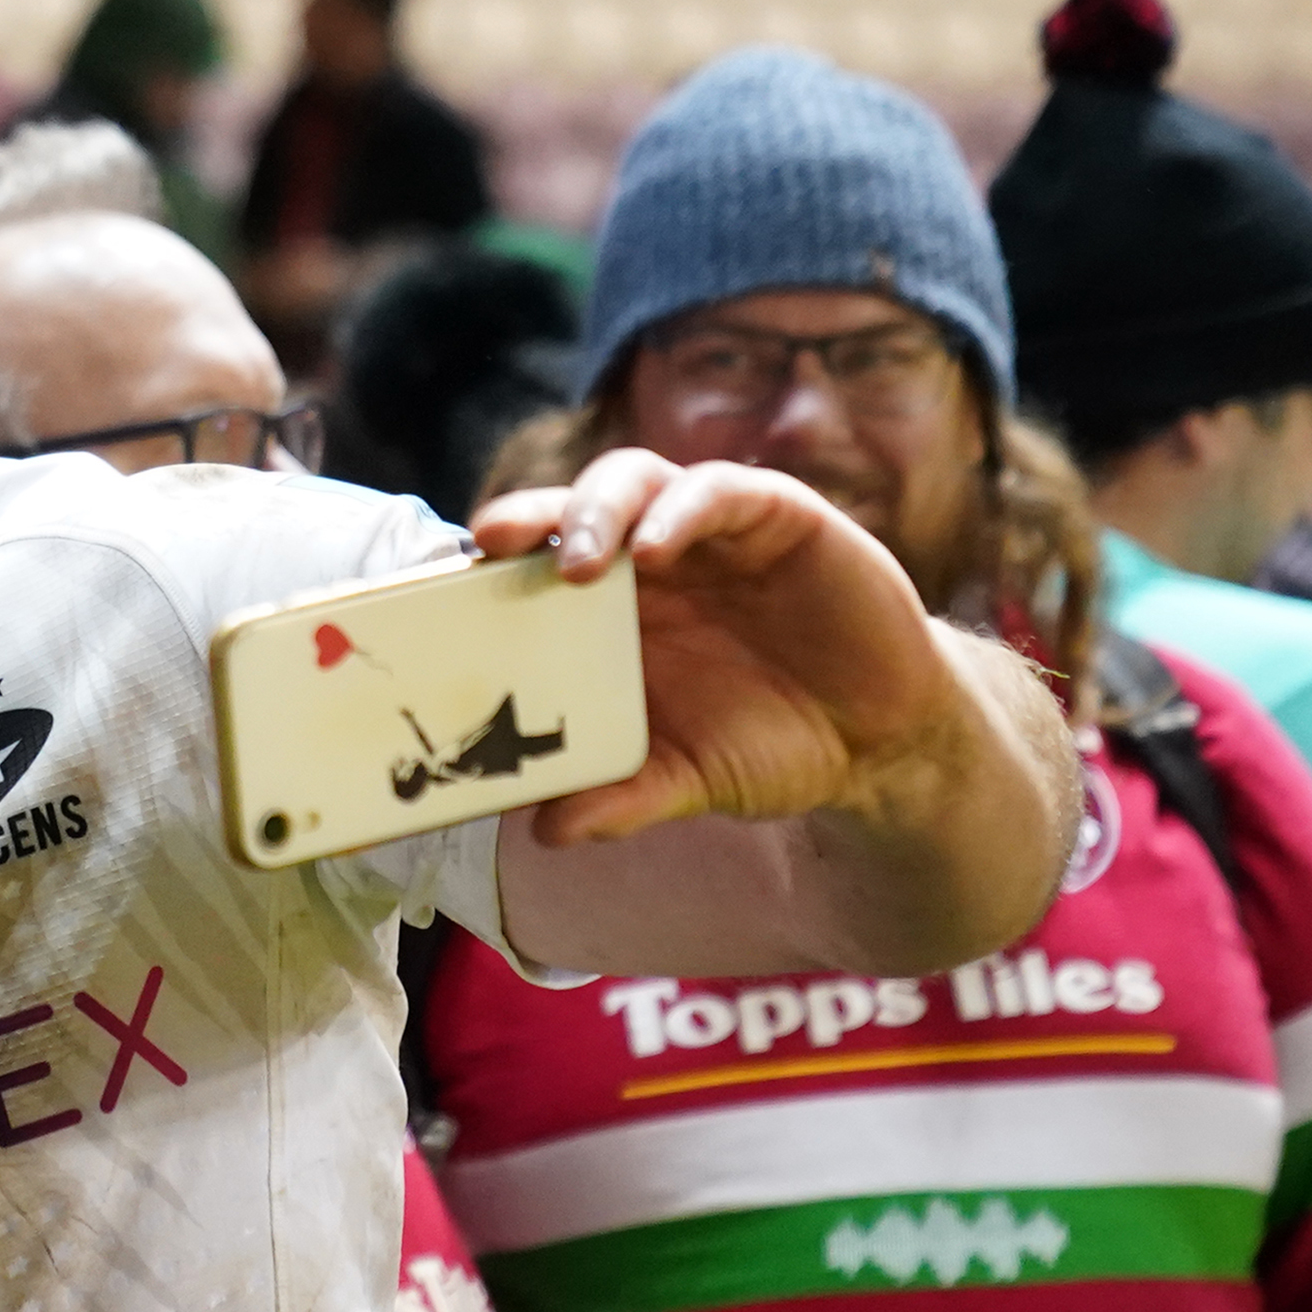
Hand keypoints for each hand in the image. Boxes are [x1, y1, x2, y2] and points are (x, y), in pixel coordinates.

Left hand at [472, 451, 988, 849]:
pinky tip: (664, 545)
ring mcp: (712, 531)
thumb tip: (548, 831)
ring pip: (638, 479)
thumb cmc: (765, 745)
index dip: (486, 561)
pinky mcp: (781, 517)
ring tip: (582, 561)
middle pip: (573, 508)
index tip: (433, 578)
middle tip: (493, 543)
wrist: (879, 740)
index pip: (533, 564)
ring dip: (600, 508)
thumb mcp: (685, 777)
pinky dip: (687, 509)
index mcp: (609, 612)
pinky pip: (724, 491)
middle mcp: (650, 560)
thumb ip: (621, 797)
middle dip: (531, 514)